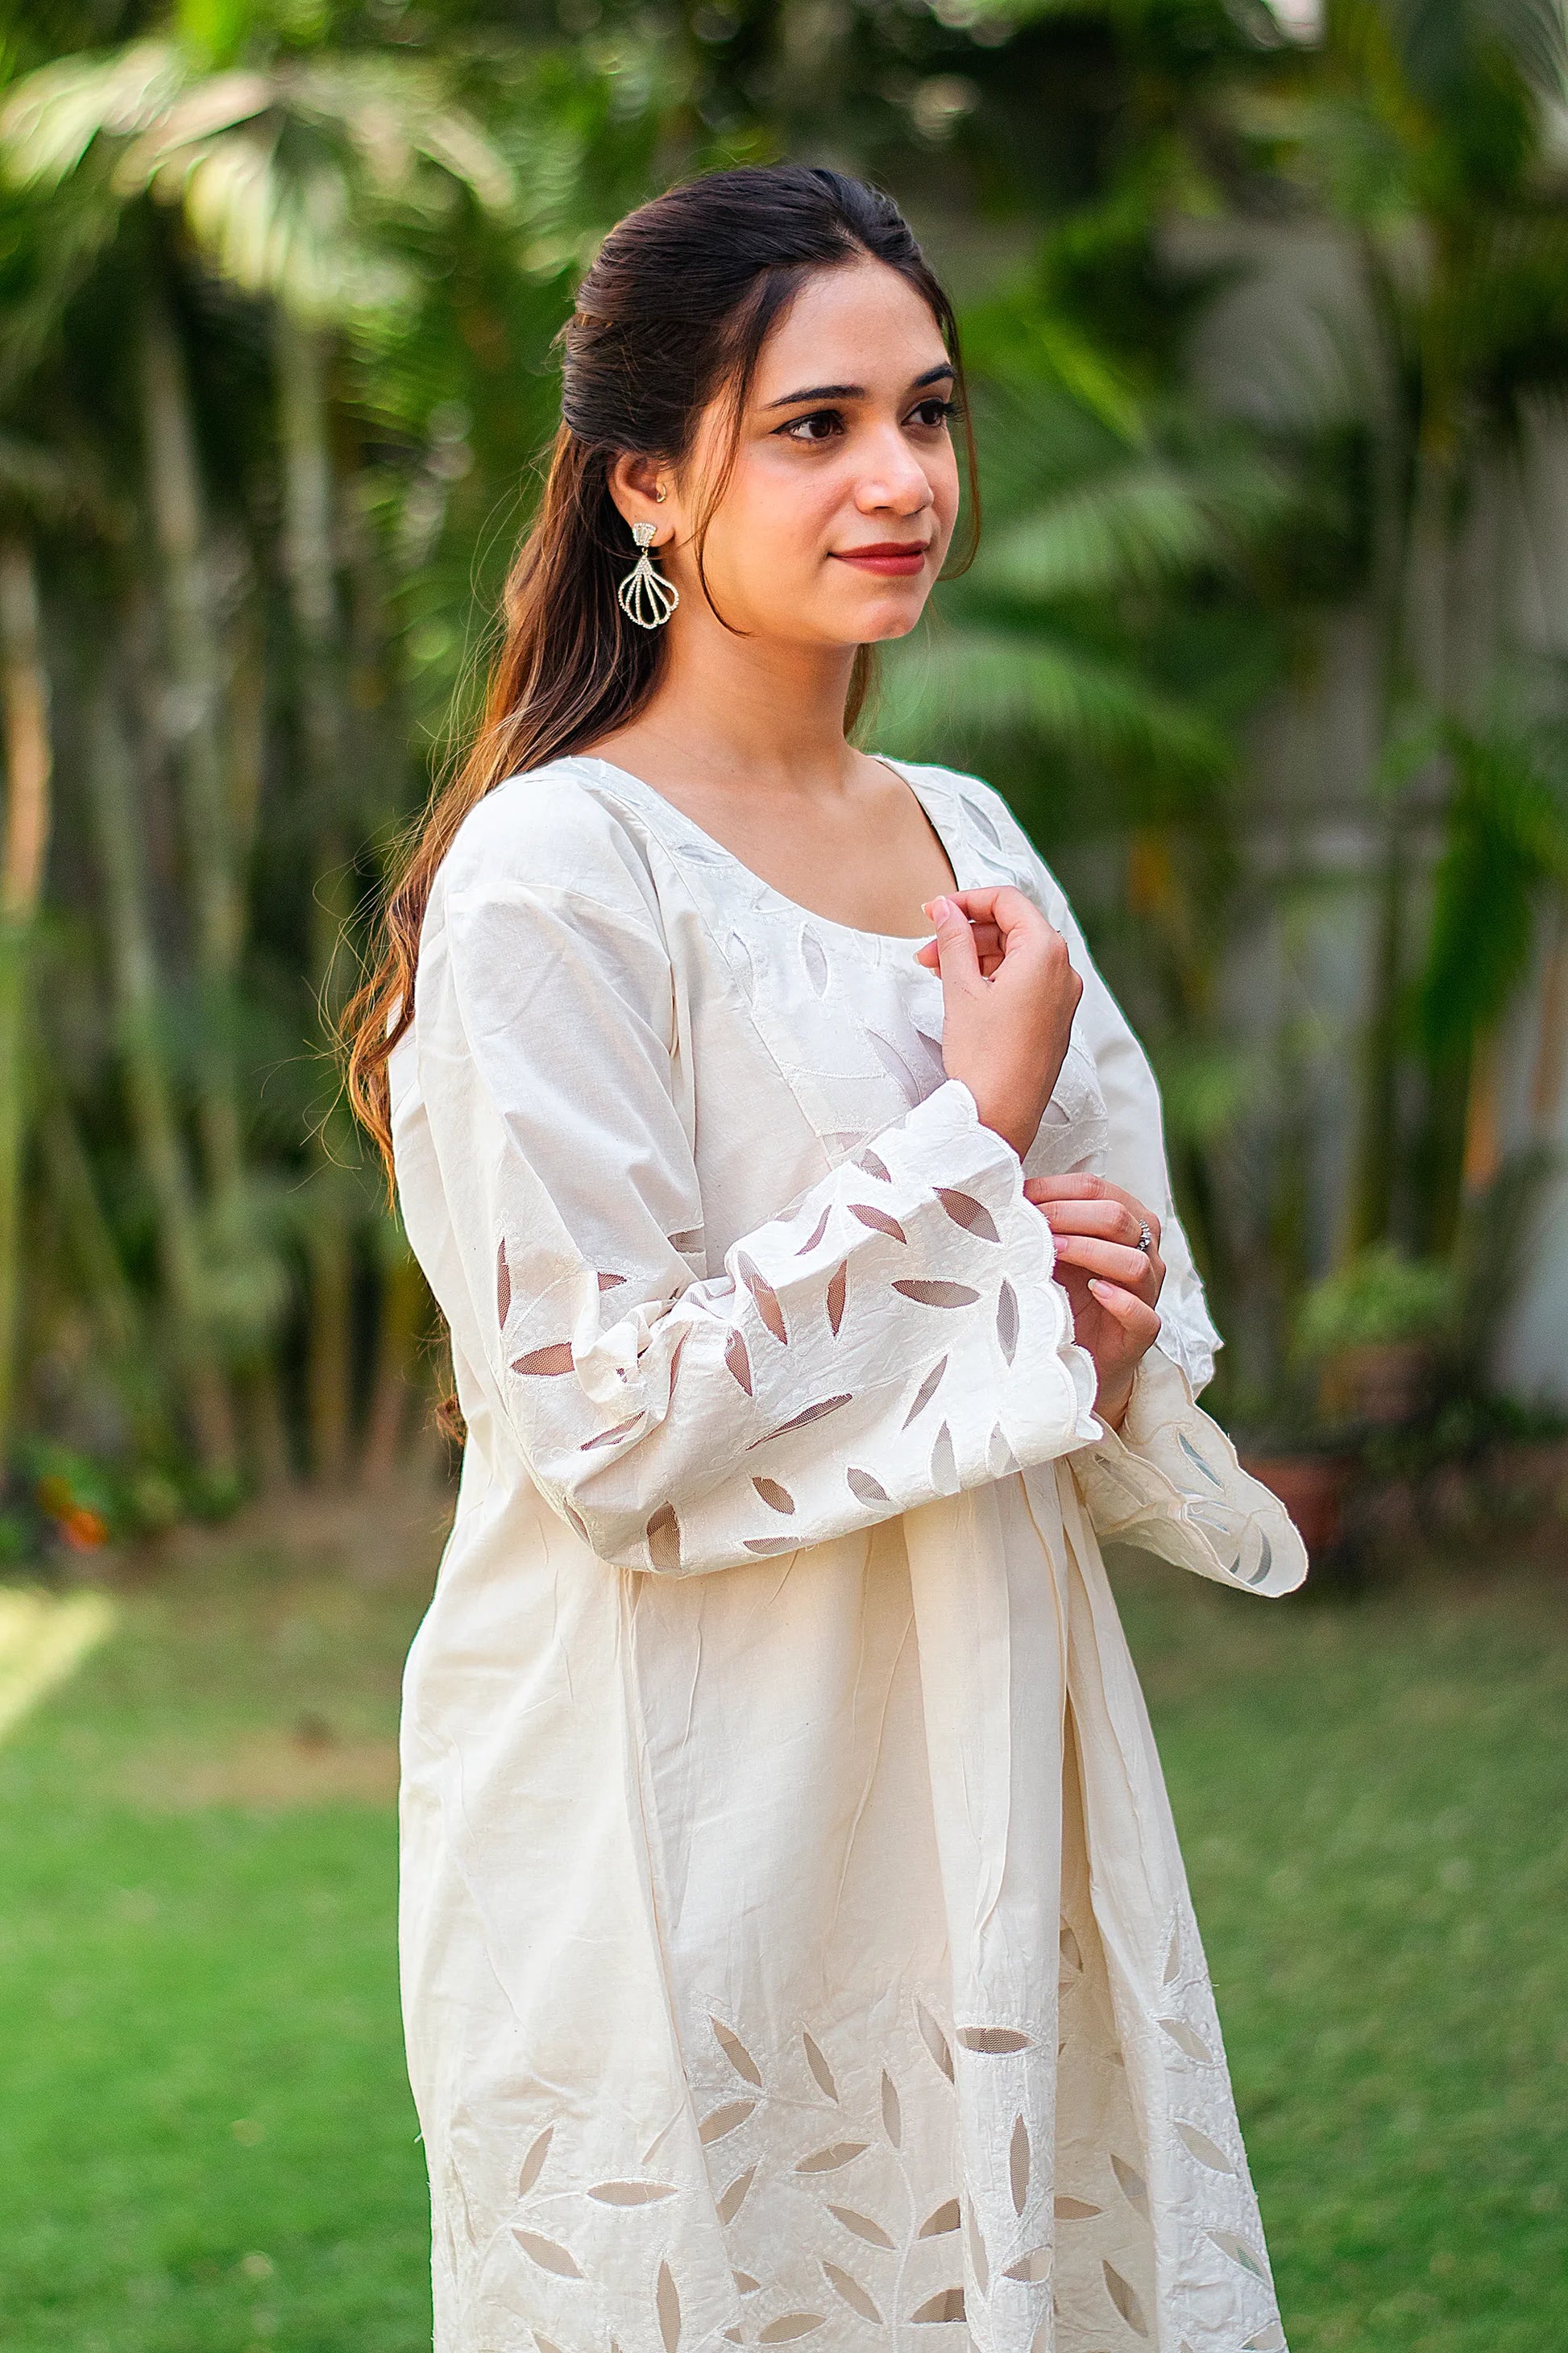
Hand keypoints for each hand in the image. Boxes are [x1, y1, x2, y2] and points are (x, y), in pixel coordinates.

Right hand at [914, 888, 1081, 1160]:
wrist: (1000, 1114)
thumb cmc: (984, 1057)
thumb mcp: (960, 988)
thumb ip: (954, 939)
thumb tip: (945, 909)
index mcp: (1045, 952)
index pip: (1007, 902)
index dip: (967, 901)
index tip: (935, 912)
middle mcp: (1063, 970)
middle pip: (1013, 928)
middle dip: (968, 934)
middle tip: (928, 951)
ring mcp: (1063, 996)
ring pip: (1018, 956)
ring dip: (978, 957)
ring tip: (939, 974)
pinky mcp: (1055, 1018)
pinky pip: (1027, 981)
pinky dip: (995, 978)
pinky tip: (964, 992)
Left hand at [1024, 1175, 1163, 1430]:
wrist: (1073, 1355)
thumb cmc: (1060, 1295)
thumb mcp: (1047, 1252)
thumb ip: (1037, 1223)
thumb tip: (998, 1194)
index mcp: (1123, 1222)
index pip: (1097, 1190)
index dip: (1055, 1189)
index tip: (1018, 1197)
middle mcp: (1143, 1252)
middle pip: (1119, 1218)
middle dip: (1069, 1215)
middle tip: (1032, 1223)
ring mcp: (1147, 1292)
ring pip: (1134, 1262)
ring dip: (1090, 1251)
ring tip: (1054, 1251)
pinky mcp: (1142, 1332)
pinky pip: (1143, 1314)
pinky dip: (1120, 1301)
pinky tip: (1093, 1291)